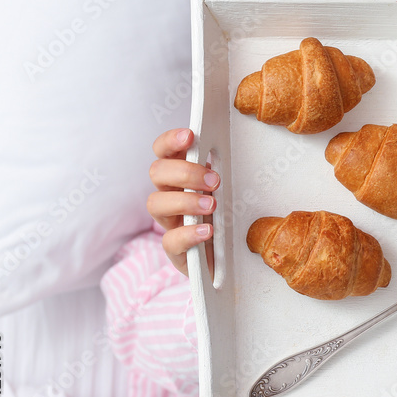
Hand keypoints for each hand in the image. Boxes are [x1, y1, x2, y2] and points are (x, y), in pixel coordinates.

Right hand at [147, 129, 218, 275]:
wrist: (230, 260)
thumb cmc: (229, 218)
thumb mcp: (230, 192)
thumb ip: (225, 175)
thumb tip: (240, 149)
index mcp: (181, 177)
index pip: (164, 151)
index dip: (171, 141)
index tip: (190, 136)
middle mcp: (170, 196)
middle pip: (157, 172)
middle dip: (184, 172)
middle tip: (214, 180)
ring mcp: (170, 223)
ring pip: (155, 204)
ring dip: (185, 201)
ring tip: (212, 205)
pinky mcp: (175, 250)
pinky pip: (170, 241)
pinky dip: (188, 234)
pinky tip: (207, 231)